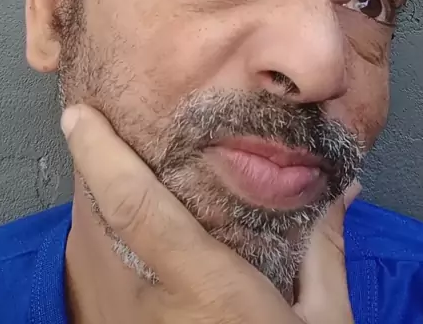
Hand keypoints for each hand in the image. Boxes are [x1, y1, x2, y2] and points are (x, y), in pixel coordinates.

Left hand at [62, 105, 357, 322]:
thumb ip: (325, 251)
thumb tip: (343, 189)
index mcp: (208, 290)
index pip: (138, 207)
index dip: (102, 155)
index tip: (79, 117)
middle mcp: (155, 310)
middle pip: (101, 223)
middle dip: (96, 173)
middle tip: (101, 131)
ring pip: (94, 254)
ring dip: (99, 209)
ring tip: (113, 174)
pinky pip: (102, 284)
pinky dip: (105, 251)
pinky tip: (129, 242)